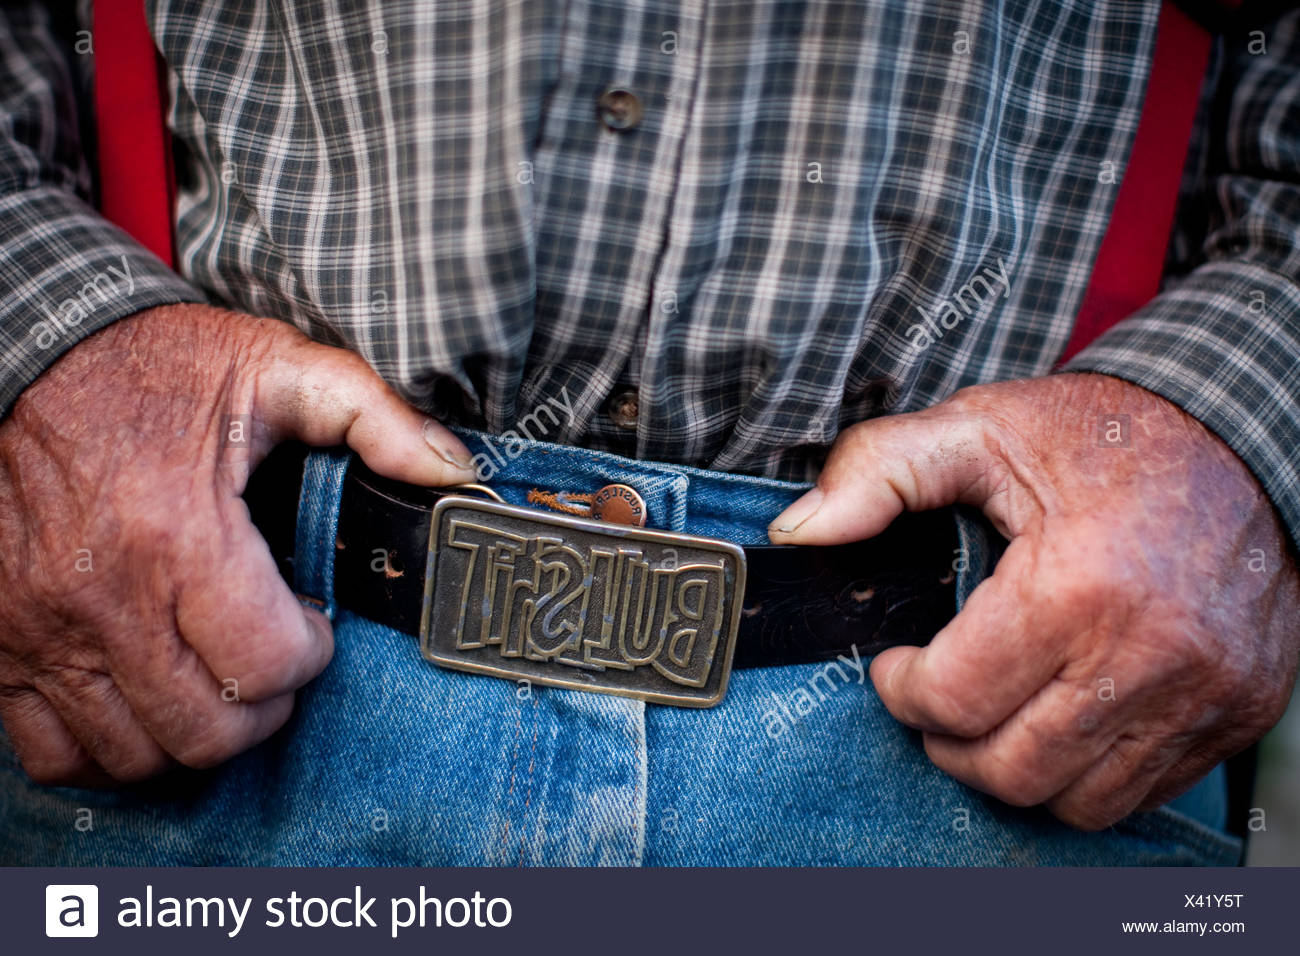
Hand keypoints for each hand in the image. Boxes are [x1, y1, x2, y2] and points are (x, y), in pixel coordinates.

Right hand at [0, 304, 475, 784]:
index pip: (265, 664)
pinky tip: (146, 703)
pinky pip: (54, 753)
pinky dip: (110, 750)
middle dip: (266, 709)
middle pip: (207, 729)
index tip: (314, 626)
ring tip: (218, 684)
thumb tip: (453, 470)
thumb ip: (373, 416)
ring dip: (195, 736)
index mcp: (178, 533)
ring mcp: (41, 632)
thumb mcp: (273, 365)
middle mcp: (103, 598)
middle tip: (276, 665)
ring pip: (136, 754)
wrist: (22, 356)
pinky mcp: (0, 645)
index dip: (312, 656)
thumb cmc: (149, 366)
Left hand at [769, 373, 1299, 828]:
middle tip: (935, 697)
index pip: (955, 700)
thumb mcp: (980, 427)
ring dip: (1012, 767)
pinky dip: (1083, 774)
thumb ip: (878, 471)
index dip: (901, 690)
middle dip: (947, 741)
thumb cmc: (1106, 433)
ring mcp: (1204, 695)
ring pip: (1074, 801)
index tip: (895, 667)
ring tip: (991, 712)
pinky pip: (1141, 794)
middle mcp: (1150, 655)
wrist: (1243, 437)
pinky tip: (1058, 716)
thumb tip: (799, 529)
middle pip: (1009, 768)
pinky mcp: (1238, 714)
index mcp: (1076, 587)